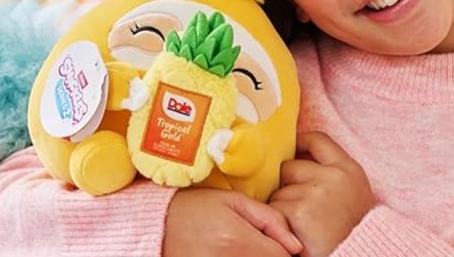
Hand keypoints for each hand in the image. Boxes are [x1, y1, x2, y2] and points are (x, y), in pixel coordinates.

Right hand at [163, 188, 303, 256]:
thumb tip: (297, 245)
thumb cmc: (197, 207)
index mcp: (237, 241)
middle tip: (258, 244)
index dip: (287, 251)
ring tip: (244, 248)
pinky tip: (234, 253)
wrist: (156, 224)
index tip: (279, 243)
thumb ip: (269, 220)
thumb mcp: (234, 202)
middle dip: (271, 256)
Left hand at [269, 131, 374, 256]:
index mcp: (349, 170)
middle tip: (300, 208)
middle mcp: (334, 177)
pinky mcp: (299, 212)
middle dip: (286, 185)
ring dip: (281, 207)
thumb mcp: (351, 194)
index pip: (317, 139)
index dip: (298, 142)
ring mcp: (316, 193)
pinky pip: (273, 209)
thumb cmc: (348, 231)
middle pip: (289, 166)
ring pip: (277, 191)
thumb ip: (330, 173)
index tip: (289, 150)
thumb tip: (295, 155)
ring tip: (301, 225)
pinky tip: (294, 233)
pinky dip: (278, 223)